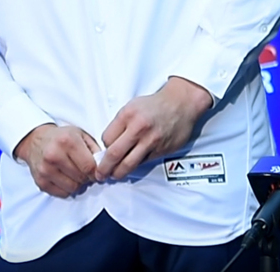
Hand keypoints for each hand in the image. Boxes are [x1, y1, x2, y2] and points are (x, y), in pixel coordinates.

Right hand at [13, 123, 100, 197]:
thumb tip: (104, 167)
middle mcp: (54, 155)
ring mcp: (45, 169)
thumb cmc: (60, 137)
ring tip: (73, 173)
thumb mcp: (80, 135)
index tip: (96, 170)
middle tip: (83, 169)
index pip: (89, 167)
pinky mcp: (40, 181)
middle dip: (86, 176)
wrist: (35, 140)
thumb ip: (95, 149)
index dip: (96, 171)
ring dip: (77, 183)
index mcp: (67, 141)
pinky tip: (64, 177)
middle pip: (82, 178)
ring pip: (73, 188)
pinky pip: (63, 193)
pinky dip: (66, 188)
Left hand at [97, 76, 213, 181]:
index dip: (102, 148)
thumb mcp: (131, 107)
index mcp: (127, 115)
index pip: (107, 138)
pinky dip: (135, 166)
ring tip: (113, 176)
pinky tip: (131, 167)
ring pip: (129, 163)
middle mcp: (138, 129)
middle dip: (104, 167)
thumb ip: (120, 124)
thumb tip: (108, 142)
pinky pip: (144, 162)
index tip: (101, 153)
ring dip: (119, 172)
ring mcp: (151, 141)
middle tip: (100, 174)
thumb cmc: (154, 105)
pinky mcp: (161, 150)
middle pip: (114, 154)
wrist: (180, 104)